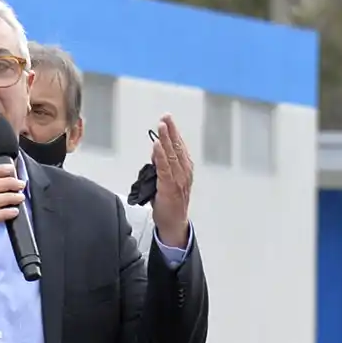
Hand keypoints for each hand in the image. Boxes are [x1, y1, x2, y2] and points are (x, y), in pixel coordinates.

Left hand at [150, 114, 193, 247]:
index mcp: (185, 171)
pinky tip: (157, 146)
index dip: (174, 133)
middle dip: (171, 131)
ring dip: (166, 139)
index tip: (168, 121)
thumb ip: (163, 167)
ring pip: (172, 156)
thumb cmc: (170, 205)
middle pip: (178, 148)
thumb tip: (156, 152)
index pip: (180, 148)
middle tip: (165, 117)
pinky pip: (165, 169)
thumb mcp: (167, 182)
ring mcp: (179, 181)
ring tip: (161, 126)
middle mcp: (185, 173)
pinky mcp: (170, 188)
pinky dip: (161, 156)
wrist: (174, 225)